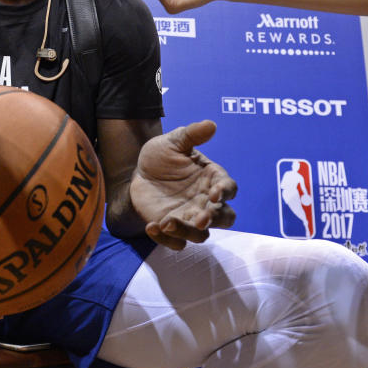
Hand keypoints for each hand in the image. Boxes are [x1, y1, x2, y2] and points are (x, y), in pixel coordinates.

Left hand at [129, 120, 236, 250]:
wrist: (138, 173)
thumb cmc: (162, 157)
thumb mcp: (173, 141)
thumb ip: (191, 134)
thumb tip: (211, 124)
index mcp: (212, 179)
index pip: (229, 189)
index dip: (225, 193)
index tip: (215, 194)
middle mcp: (206, 202)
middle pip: (225, 219)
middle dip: (215, 220)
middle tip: (200, 219)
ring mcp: (191, 217)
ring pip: (201, 235)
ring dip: (187, 231)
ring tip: (166, 222)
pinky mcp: (173, 229)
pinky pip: (177, 243)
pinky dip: (167, 239)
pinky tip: (152, 226)